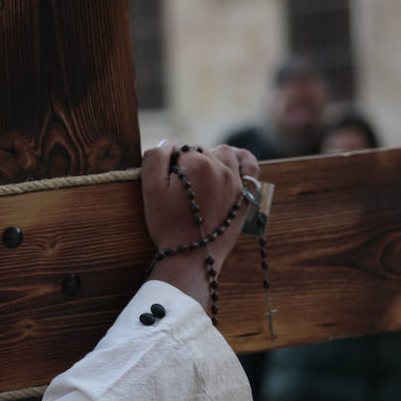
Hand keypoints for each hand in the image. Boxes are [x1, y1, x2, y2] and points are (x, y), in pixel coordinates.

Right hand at [141, 142, 259, 309]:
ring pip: (224, 154)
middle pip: (201, 152)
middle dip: (189, 163)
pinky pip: (251, 167)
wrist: (192, 257)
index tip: (167, 184)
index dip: (170, 165)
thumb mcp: (150, 190)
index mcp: (197, 162)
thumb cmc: (168, 225)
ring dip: (211, 158)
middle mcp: (221, 167)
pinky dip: (242, 160)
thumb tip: (168, 142)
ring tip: (199, 177)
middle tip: (180, 189)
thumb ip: (154, 158)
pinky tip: (231, 164)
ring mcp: (237, 181)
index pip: (180, 150)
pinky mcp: (245, 194)